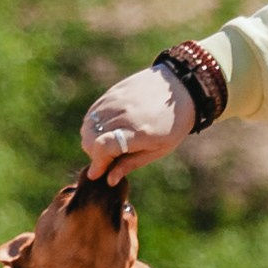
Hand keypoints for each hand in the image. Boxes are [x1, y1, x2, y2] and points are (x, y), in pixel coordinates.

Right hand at [80, 65, 194, 183]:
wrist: (179, 88)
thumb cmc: (173, 124)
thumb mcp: (159, 150)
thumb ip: (131, 164)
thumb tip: (109, 180)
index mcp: (139, 132)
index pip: (103, 147)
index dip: (97, 164)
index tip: (96, 175)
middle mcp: (123, 115)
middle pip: (90, 139)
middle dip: (95, 155)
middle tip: (110, 159)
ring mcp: (115, 101)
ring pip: (87, 127)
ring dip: (92, 140)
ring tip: (109, 144)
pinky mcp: (111, 93)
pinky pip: (91, 114)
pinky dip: (93, 126)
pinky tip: (107, 130)